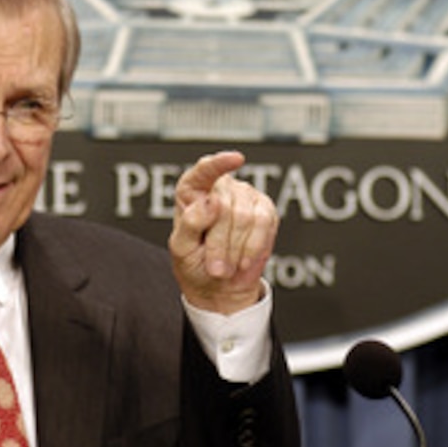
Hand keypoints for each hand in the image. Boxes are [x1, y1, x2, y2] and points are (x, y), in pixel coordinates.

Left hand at [169, 151, 278, 314]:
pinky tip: (244, 260)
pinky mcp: (266, 211)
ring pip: (246, 218)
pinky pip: (264, 225)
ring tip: (227, 266)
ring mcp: (245, 196)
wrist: (219, 287)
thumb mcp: (181, 249)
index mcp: (192, 190)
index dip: (219, 164)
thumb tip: (210, 201)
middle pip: (225, 208)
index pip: (204, 170)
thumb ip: (190, 224)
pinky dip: (253, 248)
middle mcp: (220, 187)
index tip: (237, 159)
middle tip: (215, 267)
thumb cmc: (195, 264)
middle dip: (220, 245)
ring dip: (236, 250)